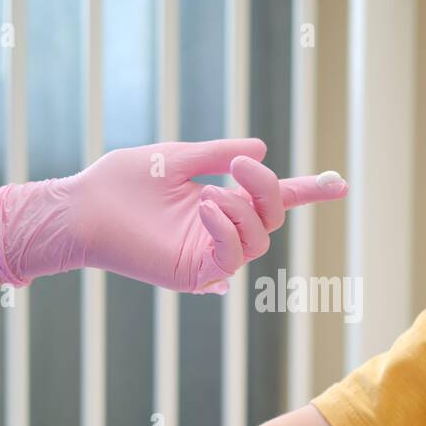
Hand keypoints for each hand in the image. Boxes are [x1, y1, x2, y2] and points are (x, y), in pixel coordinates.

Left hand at [0, 138, 347, 293]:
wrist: (85, 207)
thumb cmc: (121, 182)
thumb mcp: (178, 157)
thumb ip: (219, 155)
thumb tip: (262, 151)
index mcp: (219, 201)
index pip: (271, 200)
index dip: (307, 191)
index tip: (340, 184)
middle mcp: (220, 231)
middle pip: (272, 218)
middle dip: (269, 190)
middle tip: (243, 167)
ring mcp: (208, 255)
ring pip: (258, 240)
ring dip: (244, 210)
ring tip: (209, 194)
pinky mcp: (193, 275)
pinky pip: (232, 258)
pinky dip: (228, 229)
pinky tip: (206, 208)